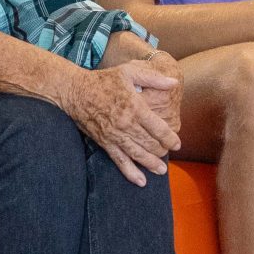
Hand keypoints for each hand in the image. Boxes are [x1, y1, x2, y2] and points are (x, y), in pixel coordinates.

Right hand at [58, 60, 180, 183]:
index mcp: (134, 107)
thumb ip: (153, 78)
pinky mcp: (105, 143)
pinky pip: (120, 161)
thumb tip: (174, 82)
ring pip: (138, 155)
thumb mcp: (129, 72)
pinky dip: (131, 172)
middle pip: (150, 143)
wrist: (75, 92)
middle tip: (169, 152)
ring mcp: (114, 136)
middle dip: (162, 150)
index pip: (158, 128)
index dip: (170, 138)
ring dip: (151, 164)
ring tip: (161, 170)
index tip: (177, 144)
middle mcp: (126, 124)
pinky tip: (141, 181)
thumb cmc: (103, 80)